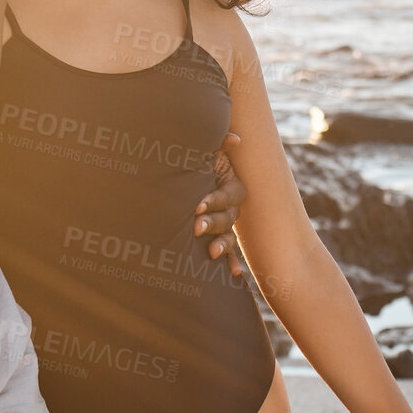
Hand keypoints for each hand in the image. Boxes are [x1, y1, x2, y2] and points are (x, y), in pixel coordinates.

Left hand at [194, 131, 246, 276]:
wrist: (176, 180)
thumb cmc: (190, 162)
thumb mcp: (202, 152)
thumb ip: (218, 145)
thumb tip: (235, 139)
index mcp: (231, 185)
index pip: (229, 196)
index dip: (215, 201)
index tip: (198, 205)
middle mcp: (231, 207)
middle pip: (229, 218)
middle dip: (213, 223)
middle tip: (195, 227)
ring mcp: (224, 224)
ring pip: (229, 236)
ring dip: (222, 245)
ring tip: (212, 252)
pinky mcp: (215, 238)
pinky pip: (228, 252)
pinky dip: (232, 262)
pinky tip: (234, 273)